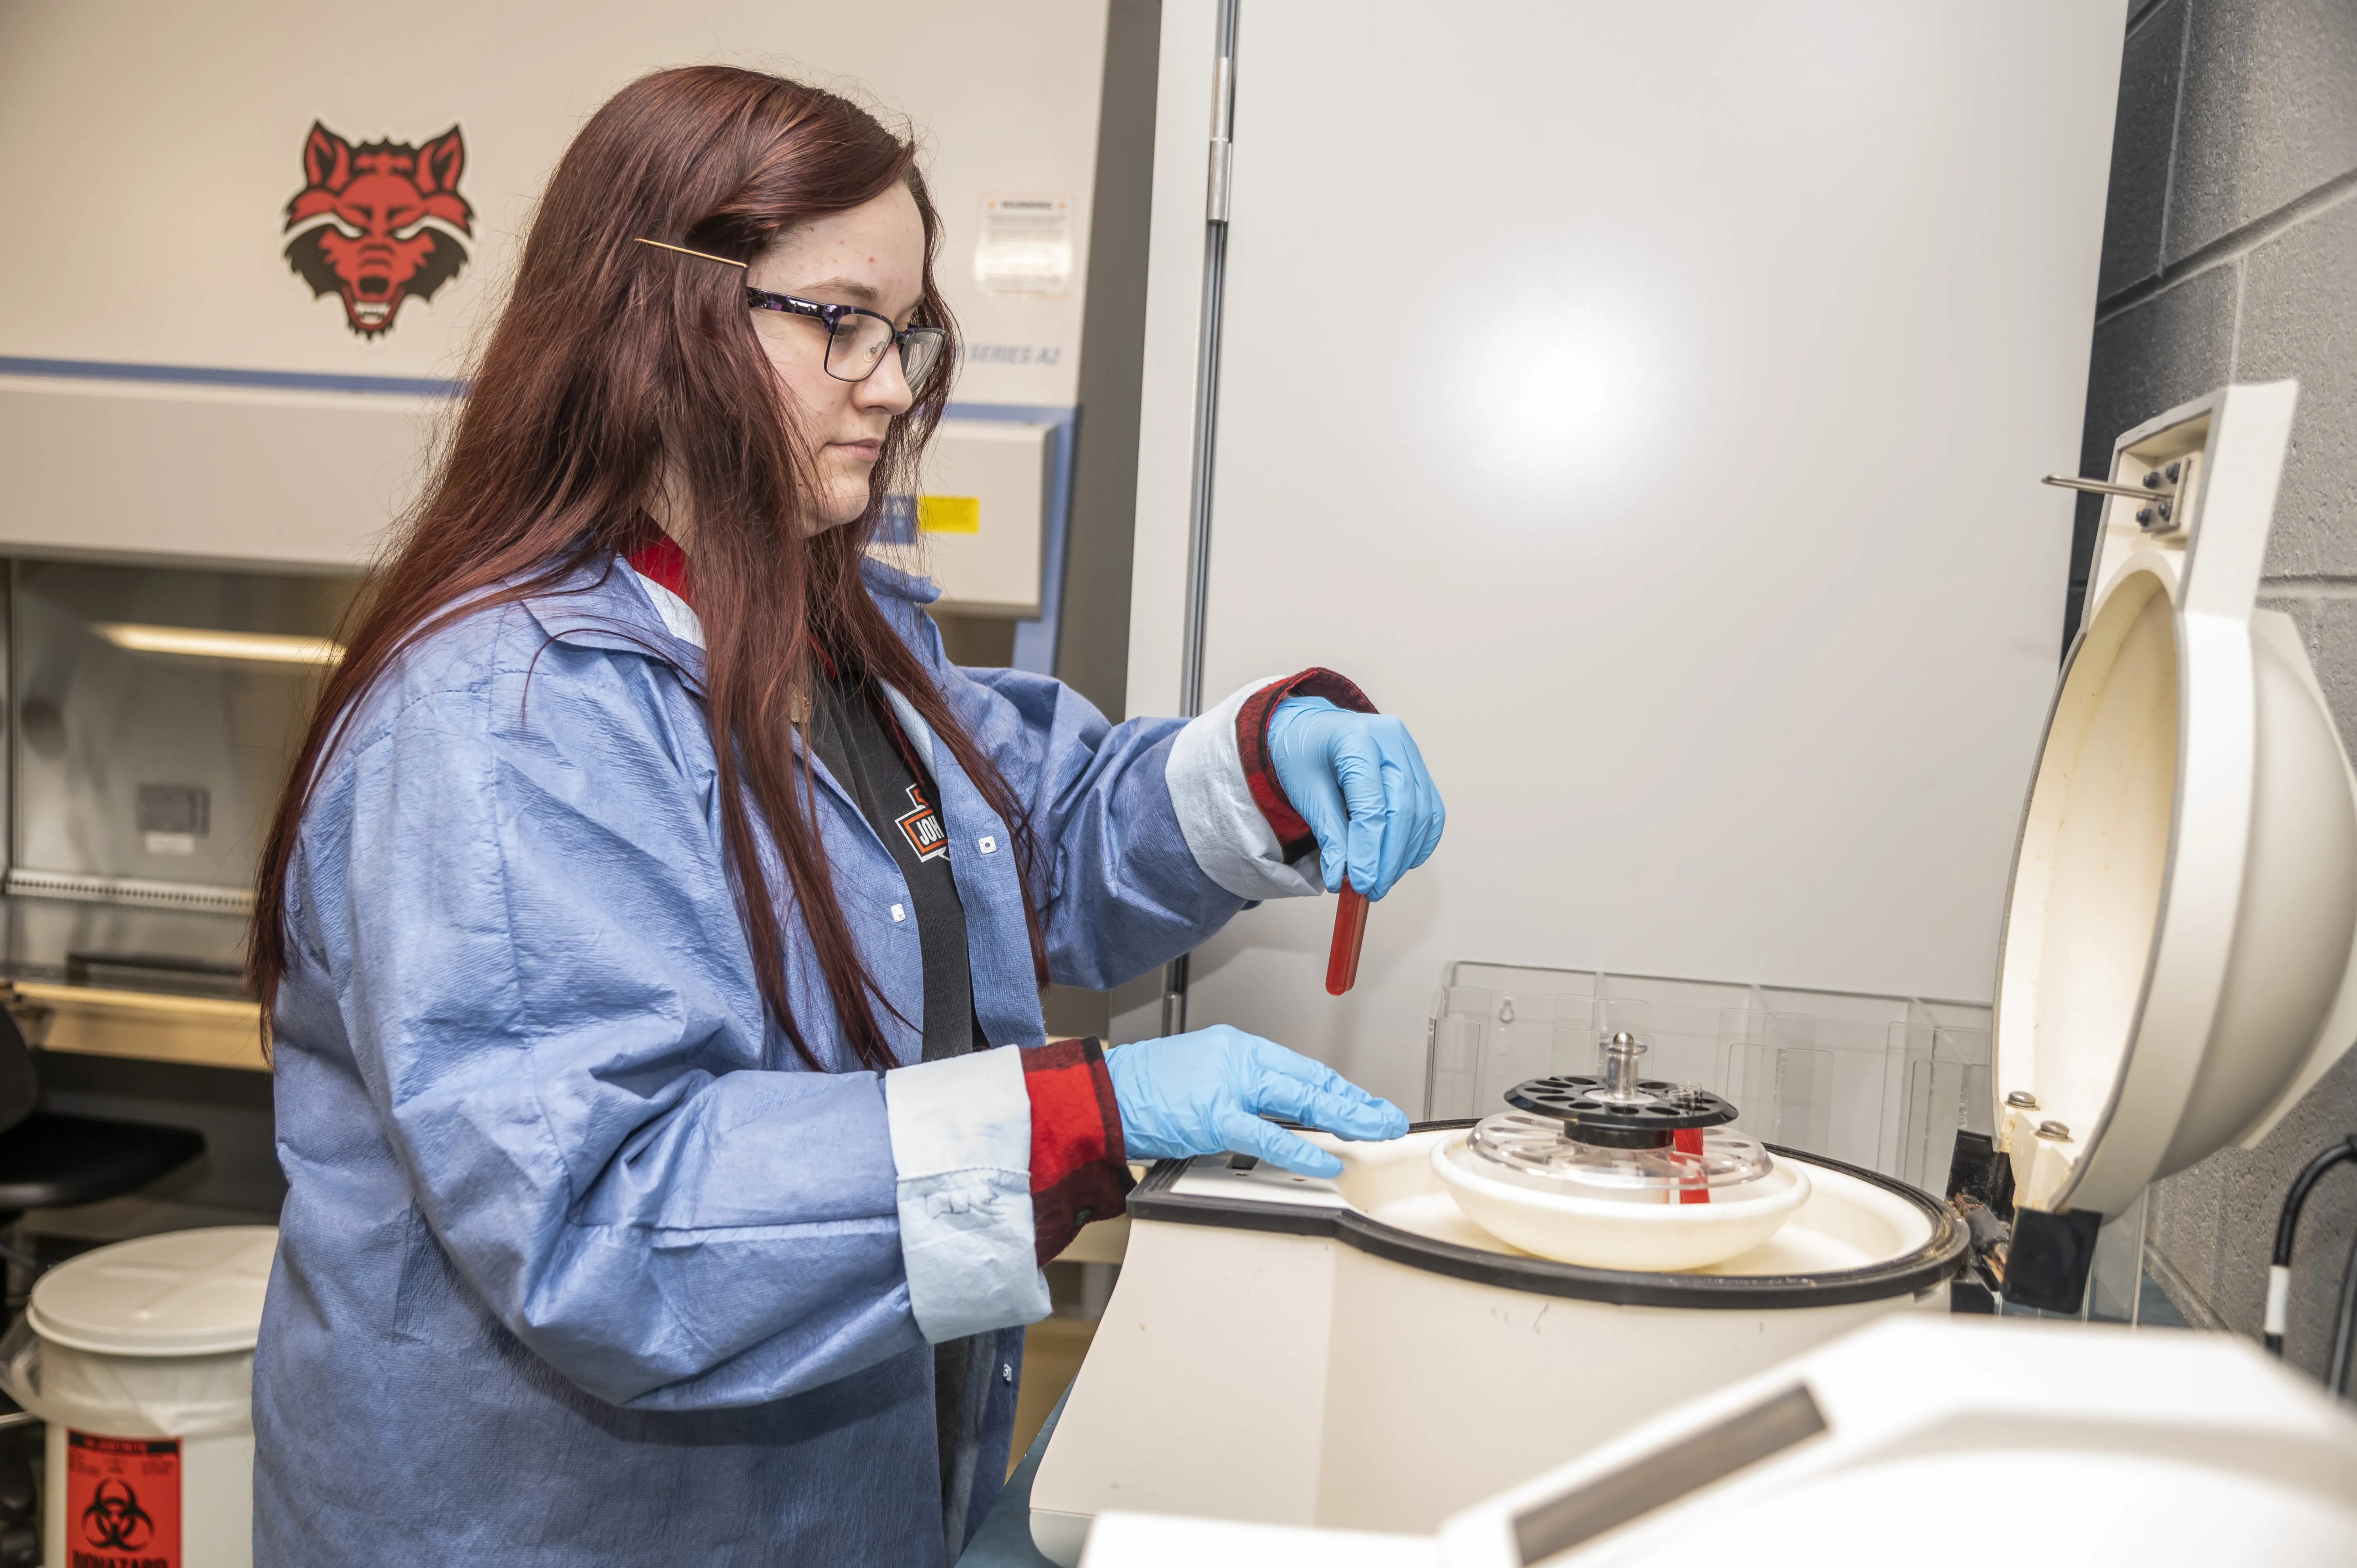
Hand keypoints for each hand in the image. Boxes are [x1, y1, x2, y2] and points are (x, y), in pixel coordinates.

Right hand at [1105, 1025, 1408, 1177]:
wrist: (1101, 1094)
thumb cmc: (1143, 1091)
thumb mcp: (1201, 1080)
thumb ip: (1239, 1097)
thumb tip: (1273, 1121)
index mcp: (1237, 1049)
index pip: (1300, 1069)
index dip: (1338, 1089)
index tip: (1363, 1102)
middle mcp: (1239, 1059)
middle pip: (1311, 1081)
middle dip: (1354, 1101)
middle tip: (1387, 1117)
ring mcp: (1228, 1086)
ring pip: (1300, 1100)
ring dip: (1344, 1117)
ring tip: (1374, 1130)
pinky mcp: (1213, 1116)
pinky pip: (1267, 1135)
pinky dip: (1301, 1148)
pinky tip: (1327, 1157)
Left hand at [1266, 697, 1444, 898]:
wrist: (1311, 729)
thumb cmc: (1304, 755)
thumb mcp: (1305, 793)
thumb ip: (1328, 834)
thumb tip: (1341, 876)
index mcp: (1356, 738)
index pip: (1372, 805)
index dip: (1368, 850)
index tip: (1360, 883)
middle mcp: (1391, 739)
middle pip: (1404, 809)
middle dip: (1390, 858)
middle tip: (1373, 889)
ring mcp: (1409, 751)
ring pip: (1423, 812)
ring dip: (1405, 854)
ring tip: (1382, 881)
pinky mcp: (1418, 767)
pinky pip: (1431, 809)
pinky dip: (1420, 840)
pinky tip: (1402, 862)